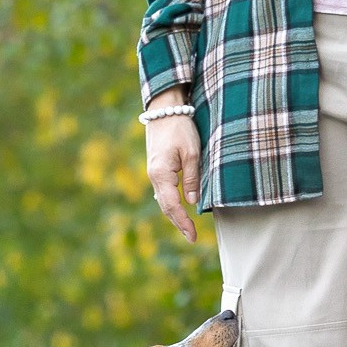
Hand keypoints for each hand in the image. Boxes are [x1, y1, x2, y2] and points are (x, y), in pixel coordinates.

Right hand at [145, 108, 202, 241]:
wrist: (164, 109)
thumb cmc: (180, 128)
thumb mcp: (192, 152)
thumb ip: (192, 178)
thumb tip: (192, 201)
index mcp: (161, 174)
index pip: (172, 206)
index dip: (182, 222)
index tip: (192, 236)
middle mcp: (154, 176)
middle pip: (165, 207)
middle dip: (178, 223)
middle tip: (191, 237)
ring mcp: (153, 171)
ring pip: (163, 199)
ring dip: (174, 214)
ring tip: (186, 227)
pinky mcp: (157, 167)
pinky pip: (163, 190)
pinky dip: (171, 202)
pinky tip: (179, 208)